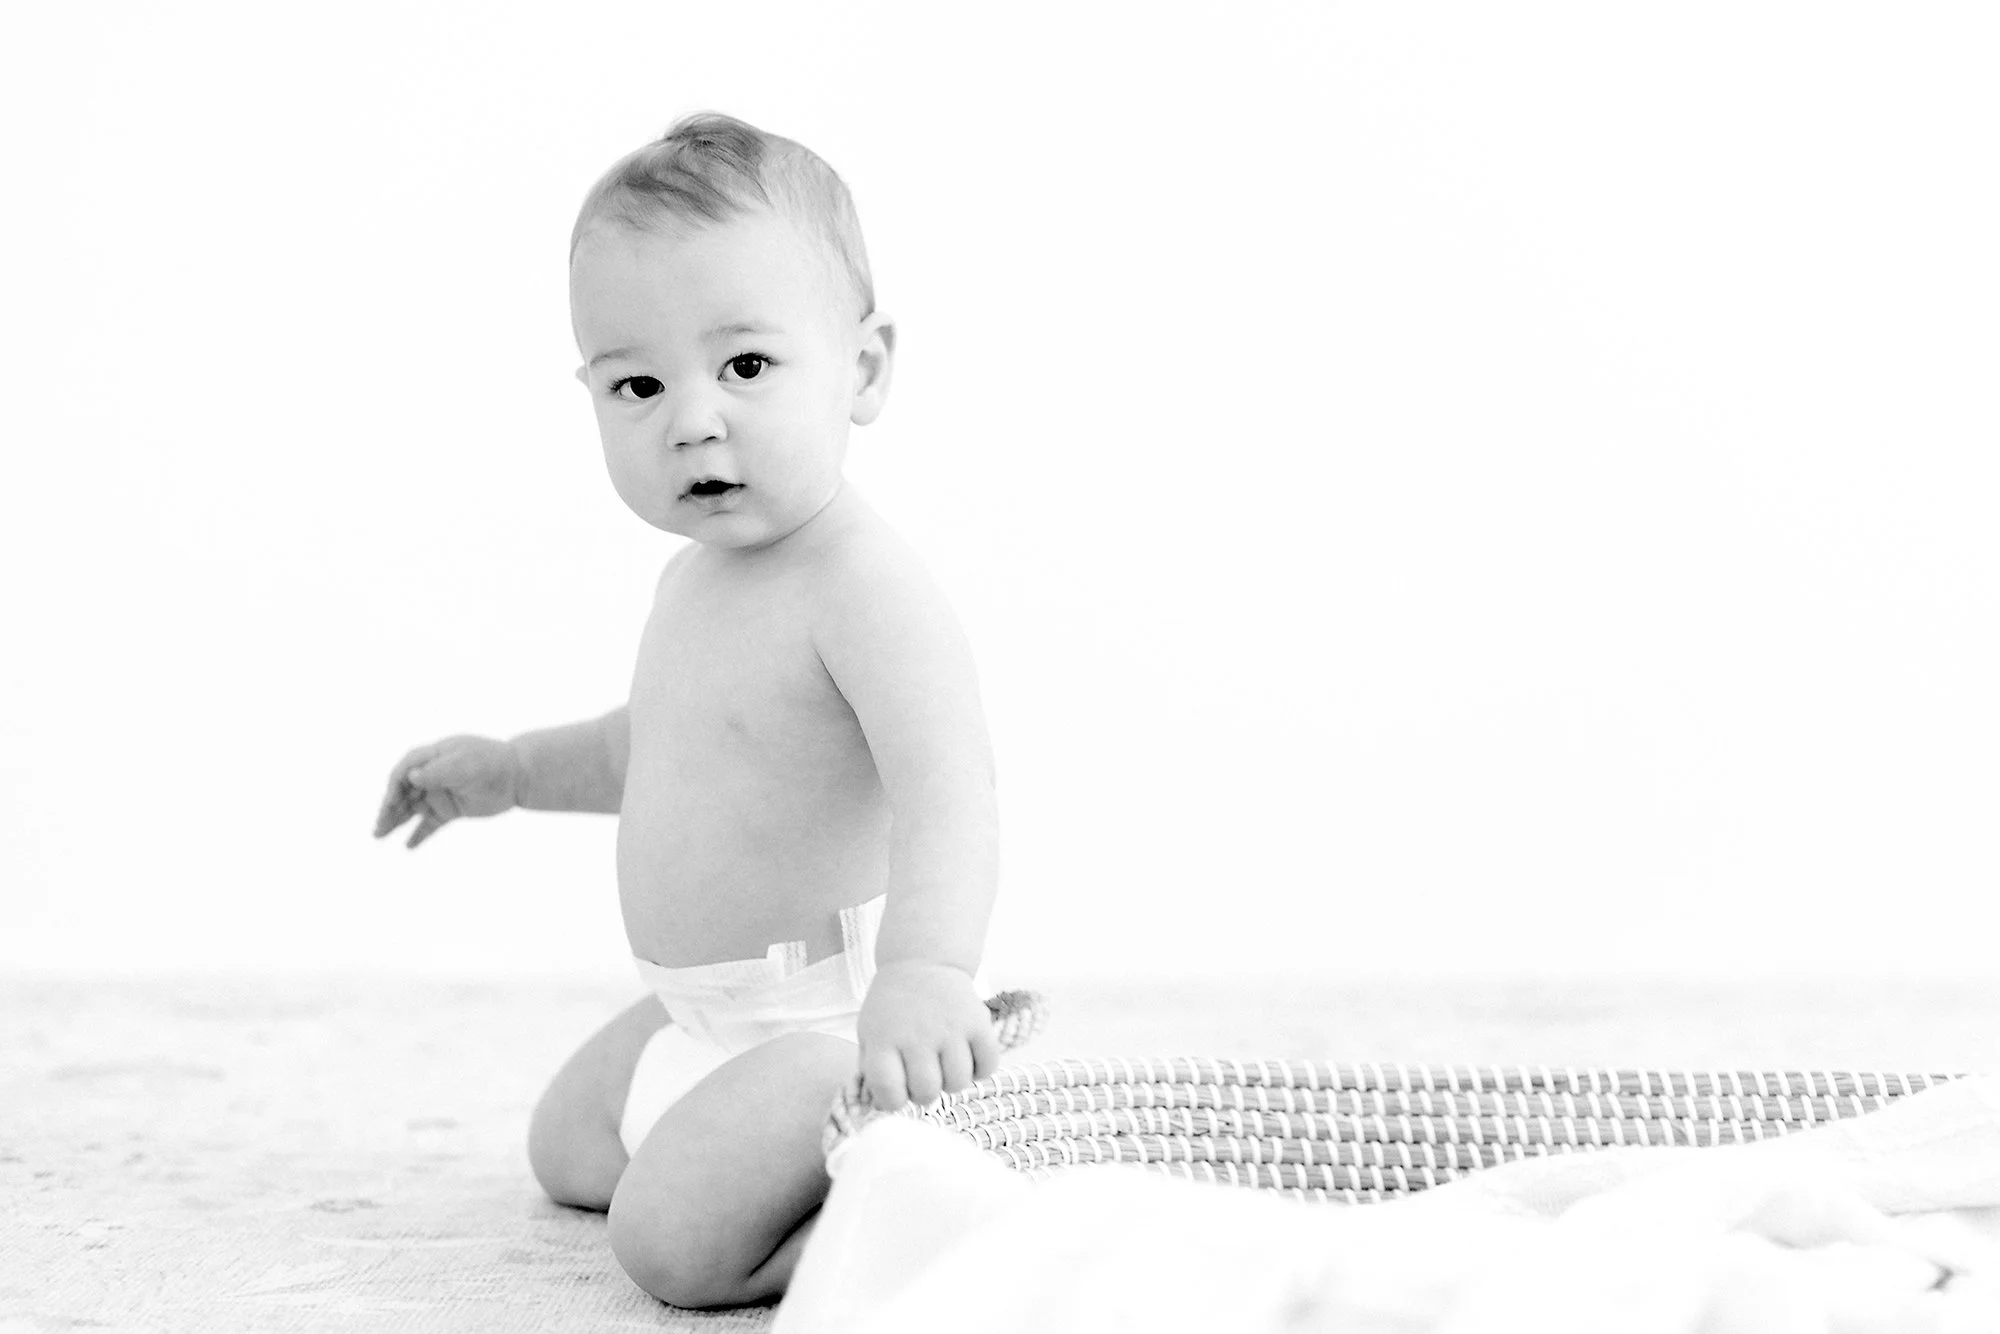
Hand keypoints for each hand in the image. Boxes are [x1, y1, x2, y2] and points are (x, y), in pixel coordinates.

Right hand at [373, 735, 520, 848]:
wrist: (518, 775)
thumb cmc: (491, 763)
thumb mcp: (465, 764)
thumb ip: (438, 771)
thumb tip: (411, 777)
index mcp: (432, 757)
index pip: (404, 772)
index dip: (394, 787)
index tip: (389, 803)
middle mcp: (432, 775)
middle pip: (403, 793)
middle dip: (389, 809)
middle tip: (378, 827)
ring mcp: (440, 793)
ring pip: (412, 809)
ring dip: (396, 821)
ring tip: (379, 835)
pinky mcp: (451, 810)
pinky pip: (430, 824)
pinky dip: (419, 834)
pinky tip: (407, 846)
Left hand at [855, 961, 1000, 1111]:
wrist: (921, 961)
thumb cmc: (892, 1007)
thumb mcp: (869, 1033)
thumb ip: (873, 1069)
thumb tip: (884, 1106)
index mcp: (884, 1039)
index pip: (889, 1093)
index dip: (893, 1101)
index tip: (897, 1091)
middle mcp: (917, 1035)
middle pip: (926, 1092)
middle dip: (924, 1093)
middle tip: (924, 1076)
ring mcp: (950, 1028)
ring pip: (958, 1083)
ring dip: (951, 1082)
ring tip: (944, 1065)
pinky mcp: (978, 1022)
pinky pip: (987, 1066)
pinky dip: (980, 1070)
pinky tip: (967, 1057)